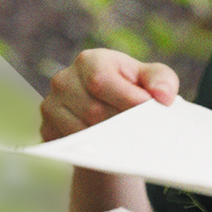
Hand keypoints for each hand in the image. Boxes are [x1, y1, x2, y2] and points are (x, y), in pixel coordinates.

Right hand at [39, 49, 178, 141]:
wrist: (110, 120)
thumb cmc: (132, 91)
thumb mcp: (150, 80)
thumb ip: (162, 80)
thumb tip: (163, 96)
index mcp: (90, 61)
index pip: (101, 81)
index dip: (126, 98)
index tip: (148, 111)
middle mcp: (64, 80)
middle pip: (93, 110)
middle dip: (121, 123)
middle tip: (142, 131)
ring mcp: (51, 106)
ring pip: (82, 132)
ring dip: (109, 140)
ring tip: (129, 140)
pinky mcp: (48, 130)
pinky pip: (71, 146)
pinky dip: (94, 150)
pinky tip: (110, 149)